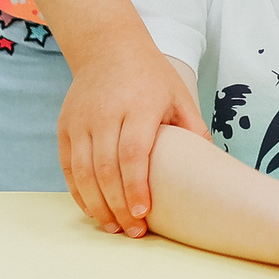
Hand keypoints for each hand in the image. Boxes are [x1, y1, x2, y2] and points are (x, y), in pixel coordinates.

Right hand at [56, 36, 206, 237]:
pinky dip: (78, 192)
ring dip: (96, 205)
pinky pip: (68, 166)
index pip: (132, 152)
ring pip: (83, 171)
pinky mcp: (65, 126)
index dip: (135, 186)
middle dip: (117, 205)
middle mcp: (106, 113)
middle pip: (106, 168)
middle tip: (131, 232)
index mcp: (138, 105)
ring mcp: (81, 120)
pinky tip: (93, 209)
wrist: (108, 46)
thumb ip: (193, 128)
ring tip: (112, 227)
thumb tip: (213, 165)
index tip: (143, 213)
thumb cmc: (151, 76)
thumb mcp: (178, 94)